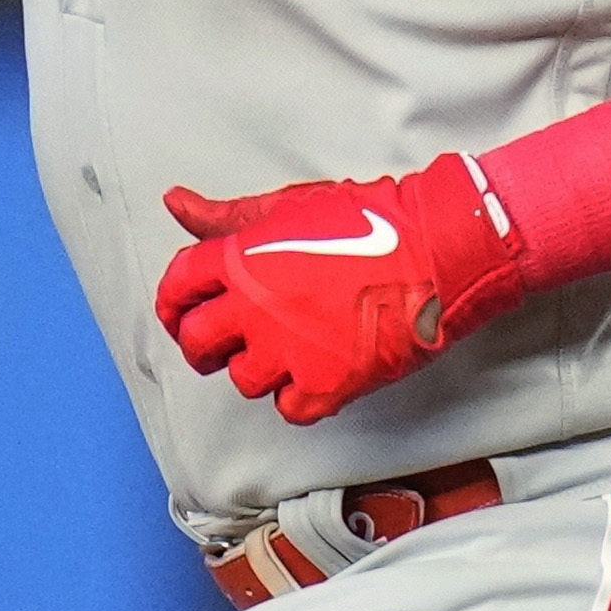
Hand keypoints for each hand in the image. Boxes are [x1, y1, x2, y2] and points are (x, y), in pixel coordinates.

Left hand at [155, 157, 523, 425]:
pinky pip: (288, 408)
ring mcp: (288, 350)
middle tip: (228, 343)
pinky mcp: (325, 383)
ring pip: (242, 379)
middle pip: (197, 342)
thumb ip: (227, 216)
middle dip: (205, 345)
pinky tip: (319, 371)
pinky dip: (300, 396)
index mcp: (241, 259)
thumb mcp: (289, 206)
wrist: (437, 251)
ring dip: (260, 369)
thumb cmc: (371, 221)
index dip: (172, 304)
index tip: (181, 313)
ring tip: (291, 349)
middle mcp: (254, 307)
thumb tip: (176, 202)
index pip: (176, 288)